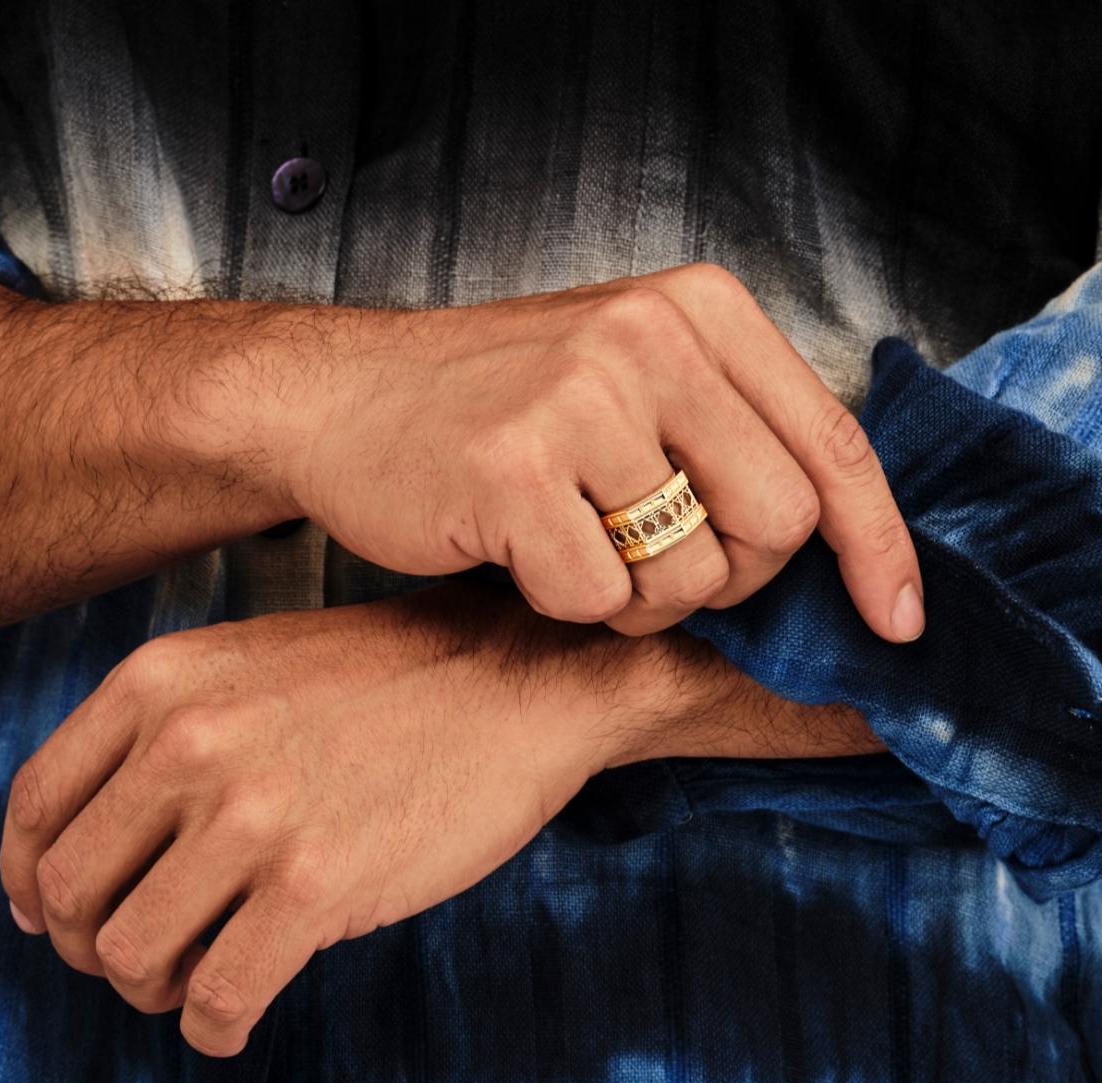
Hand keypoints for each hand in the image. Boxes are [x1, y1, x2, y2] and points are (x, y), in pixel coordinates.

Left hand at [0, 582, 882, 1056]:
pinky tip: (236, 1013)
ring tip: (197, 977)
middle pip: (71, 894)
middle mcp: (190, 743)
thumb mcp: (250, 665)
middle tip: (144, 955)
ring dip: (154, 989)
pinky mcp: (318, 886)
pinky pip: (216, 1001)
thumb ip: (159, 736)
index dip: (31, 879)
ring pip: (132, 958)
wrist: (516, 678)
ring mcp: (254, 815)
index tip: (57, 914)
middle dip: (95, 944)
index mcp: (162, 682)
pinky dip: (212, 1027)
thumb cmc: (391, 681)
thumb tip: (76, 854)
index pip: (37, 808)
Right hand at [229, 264, 923, 639]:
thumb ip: (730, 430)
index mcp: (700, 309)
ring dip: (641, 599)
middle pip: (780, 525)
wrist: (340, 398)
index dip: (877, 549)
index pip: (836, 446)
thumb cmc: (494, 405)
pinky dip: (567, 604)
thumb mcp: (631, 378)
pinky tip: (520, 556)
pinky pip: (599, 601)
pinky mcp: (513, 469)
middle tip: (653, 561)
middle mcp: (652, 338)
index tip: (892, 622)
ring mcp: (579, 399)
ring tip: (577, 550)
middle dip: (729, 577)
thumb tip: (832, 539)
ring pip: (693, 577)